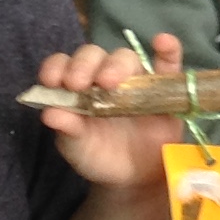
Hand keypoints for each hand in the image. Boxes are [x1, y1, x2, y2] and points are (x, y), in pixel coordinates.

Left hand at [37, 34, 185, 190]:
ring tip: (110, 81)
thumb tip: (49, 114)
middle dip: (84, 65)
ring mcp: (135, 80)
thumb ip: (67, 132)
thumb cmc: (100, 157)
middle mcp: (104, 77)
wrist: (134, 178)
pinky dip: (169, 49)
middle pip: (94, 56)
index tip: (52, 81)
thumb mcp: (78, 149)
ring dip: (117, 64)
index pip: (64, 65)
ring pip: (126, 58)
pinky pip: (169, 63)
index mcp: (78, 88)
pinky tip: (163, 42)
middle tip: (79, 84)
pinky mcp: (164, 88)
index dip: (57, 67)